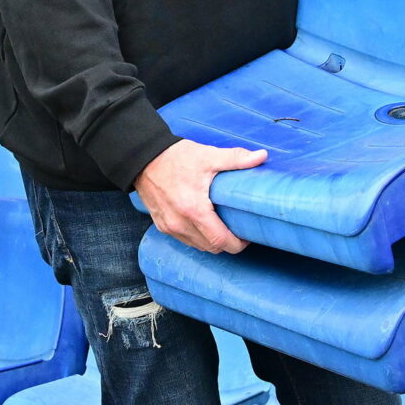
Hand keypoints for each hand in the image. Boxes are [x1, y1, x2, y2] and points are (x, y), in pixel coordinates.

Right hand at [138, 138, 267, 254]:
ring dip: (212, 242)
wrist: (143, 157)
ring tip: (223, 227)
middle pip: (211, 248)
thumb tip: (261, 156)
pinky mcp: (161, 225)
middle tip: (239, 230)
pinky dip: (197, 237)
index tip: (248, 235)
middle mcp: (180, 224)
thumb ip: (236, 159)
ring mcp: (169, 227)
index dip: (238, 243)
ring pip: (198, 246)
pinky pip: (185, 240)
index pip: (221, 241)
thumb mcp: (208, 156)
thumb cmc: (176, 158)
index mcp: (194, 210)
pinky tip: (205, 224)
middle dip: (228, 244)